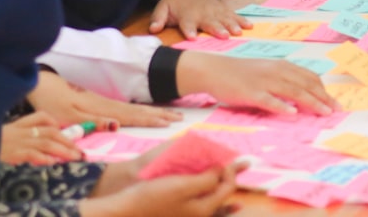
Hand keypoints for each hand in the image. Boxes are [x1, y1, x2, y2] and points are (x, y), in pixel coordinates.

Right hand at [0, 112, 81, 163]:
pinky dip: (44, 157)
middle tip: (79, 151)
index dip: (60, 127)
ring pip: (46, 143)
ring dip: (62, 150)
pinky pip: (33, 153)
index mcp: (24, 122)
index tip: (72, 137)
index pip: (45, 119)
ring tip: (73, 156)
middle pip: (51, 133)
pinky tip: (53, 161)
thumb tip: (56, 126)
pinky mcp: (16, 152)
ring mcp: (21, 141)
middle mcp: (25, 130)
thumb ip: (34, 122)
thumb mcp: (16, 126)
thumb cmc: (0, 137)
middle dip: (68, 142)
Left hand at [29, 71, 181, 128]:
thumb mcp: (68, 116)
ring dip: (153, 111)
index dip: (150, 120)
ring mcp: (104, 101)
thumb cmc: (52, 102)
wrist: (41, 82)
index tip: (169, 123)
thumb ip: (93, 121)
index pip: (132, 116)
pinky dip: (140, 109)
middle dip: (159, 114)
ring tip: (170, 114)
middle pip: (138, 110)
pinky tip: (146, 111)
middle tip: (180, 117)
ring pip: (134, 107)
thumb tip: (117, 125)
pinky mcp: (98, 100)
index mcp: (101, 109)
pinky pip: (126, 107)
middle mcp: (107, 104)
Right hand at [84, 163, 243, 216]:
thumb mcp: (183, 185)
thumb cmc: (152, 197)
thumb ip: (208, 179)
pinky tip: (205, 199)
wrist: (123, 212)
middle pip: (221, 197)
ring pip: (212, 208)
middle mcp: (198, 216)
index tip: (226, 158)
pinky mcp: (175, 215)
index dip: (230, 171)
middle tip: (244, 165)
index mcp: (203, 209)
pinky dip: (208, 204)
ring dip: (223, 198)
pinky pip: (198, 210)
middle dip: (231, 181)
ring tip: (236, 200)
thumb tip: (223, 172)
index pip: (227, 187)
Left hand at [150, 0, 250, 39]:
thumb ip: (158, 18)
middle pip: (210, 22)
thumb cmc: (175, 2)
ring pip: (224, 18)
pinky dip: (242, 20)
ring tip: (239, 32)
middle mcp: (202, 13)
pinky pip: (233, 15)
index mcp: (186, 15)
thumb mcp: (163, 7)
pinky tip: (250, 26)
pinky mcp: (223, 9)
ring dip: (232, 25)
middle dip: (217, 28)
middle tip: (224, 36)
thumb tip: (153, 29)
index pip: (187, 23)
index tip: (192, 37)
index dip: (189, 30)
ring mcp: (214, 10)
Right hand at [176, 53, 340, 115]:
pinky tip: (293, 113)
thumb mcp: (266, 71)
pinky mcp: (251, 92)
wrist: (215, 69)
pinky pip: (270, 100)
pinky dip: (283, 106)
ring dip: (311, 102)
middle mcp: (276, 71)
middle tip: (337, 110)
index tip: (334, 102)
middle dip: (324, 98)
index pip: (309, 77)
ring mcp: (264, 81)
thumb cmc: (241, 73)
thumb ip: (282, 80)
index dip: (323, 90)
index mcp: (282, 66)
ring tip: (324, 112)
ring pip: (293, 92)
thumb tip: (300, 96)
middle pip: (306, 85)